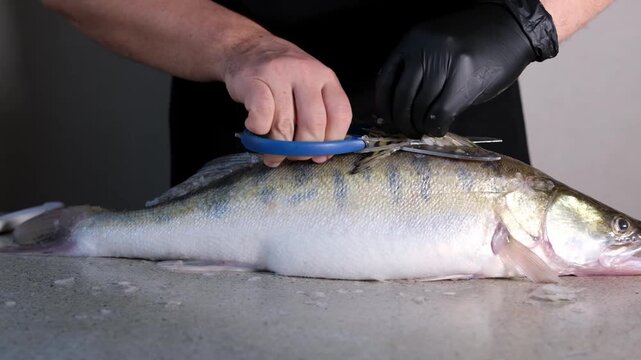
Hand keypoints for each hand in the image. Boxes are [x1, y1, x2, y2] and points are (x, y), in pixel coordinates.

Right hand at [223, 34, 351, 166]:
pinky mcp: (254, 81)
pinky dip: (259, 132)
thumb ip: (318, 115)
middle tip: (293, 157)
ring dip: (277, 149)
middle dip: (303, 151)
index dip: (332, 142)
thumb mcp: (308, 86)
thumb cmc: (280, 75)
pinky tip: (256, 130)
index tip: (321, 155)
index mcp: (326, 77)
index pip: (340, 114)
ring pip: (285, 126)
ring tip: (272, 155)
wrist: (245, 47)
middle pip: (314, 125)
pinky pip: (261, 118)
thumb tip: (321, 155)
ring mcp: (280, 75)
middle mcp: (306, 73)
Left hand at [376, 2, 556, 136]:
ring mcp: (444, 64)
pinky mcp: (463, 80)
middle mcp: (424, 51)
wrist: (511, 29)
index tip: (388, 119)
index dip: (384, 106)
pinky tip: (439, 128)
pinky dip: (436, 128)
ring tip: (424, 130)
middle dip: (402, 121)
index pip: (385, 80)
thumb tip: (401, 106)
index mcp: (413, 42)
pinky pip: (440, 114)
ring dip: (419, 126)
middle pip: (402, 98)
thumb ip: (418, 70)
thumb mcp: (436, 48)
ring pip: (420, 108)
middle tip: (408, 131)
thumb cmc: (474, 42)